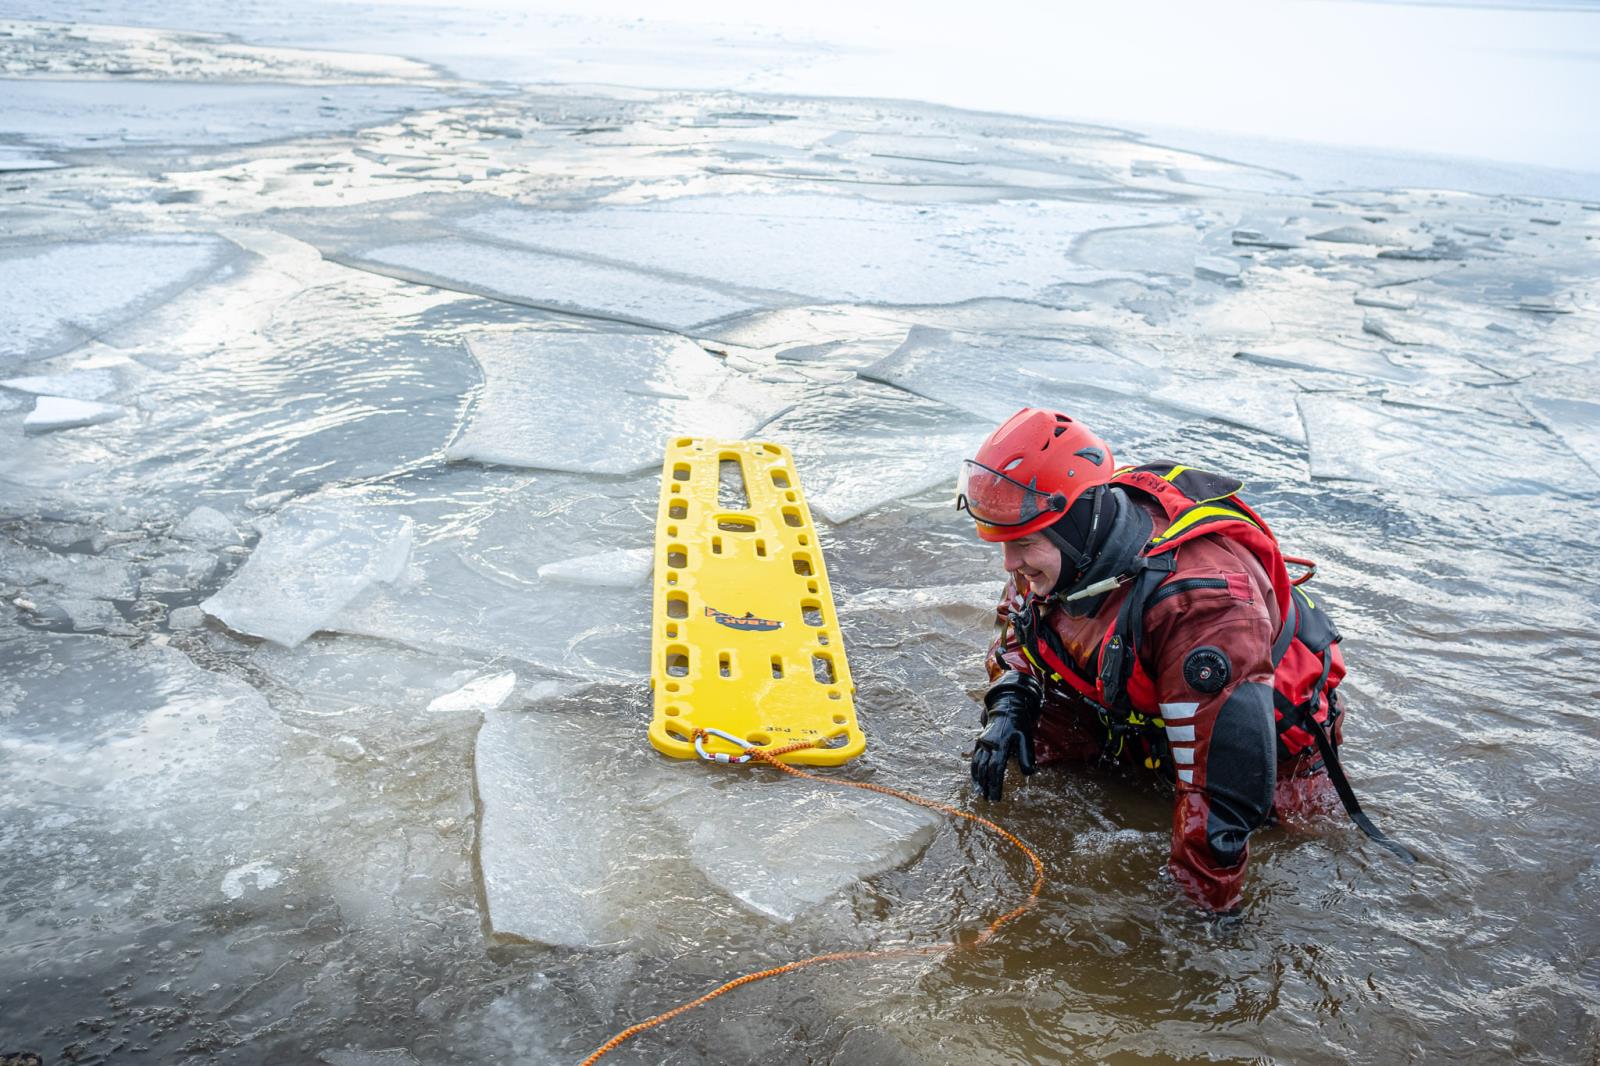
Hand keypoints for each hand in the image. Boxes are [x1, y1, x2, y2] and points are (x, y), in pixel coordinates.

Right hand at [970, 671, 1041, 800]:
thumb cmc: (1018, 723)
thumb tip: (1029, 774)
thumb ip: (1026, 755)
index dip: (995, 784)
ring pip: (976, 764)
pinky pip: (974, 759)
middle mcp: (988, 744)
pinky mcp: (979, 742)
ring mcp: (982, 743)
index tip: (996, 797)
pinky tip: (975, 780)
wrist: (1005, 707)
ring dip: (977, 780)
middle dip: (986, 785)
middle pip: (984, 769)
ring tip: (979, 793)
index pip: (995, 768)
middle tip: (989, 800)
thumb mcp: (1025, 737)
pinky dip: (973, 771)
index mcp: (1000, 744)